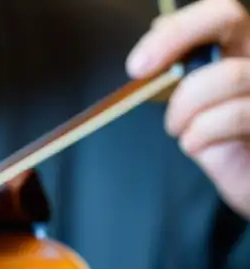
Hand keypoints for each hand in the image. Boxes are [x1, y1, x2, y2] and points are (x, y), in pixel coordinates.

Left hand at [127, 0, 249, 218]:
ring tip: (179, 129)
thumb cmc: (225, 141)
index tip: (138, 64)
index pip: (216, 12)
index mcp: (240, 47)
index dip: (175, 29)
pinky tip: (195, 145)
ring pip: (226, 75)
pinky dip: (202, 133)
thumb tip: (159, 26)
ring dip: (185, 107)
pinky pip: (236, 115)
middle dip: (174, 38)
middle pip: (226, 17)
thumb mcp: (196, 104)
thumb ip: (184, 68)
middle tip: (140, 72)